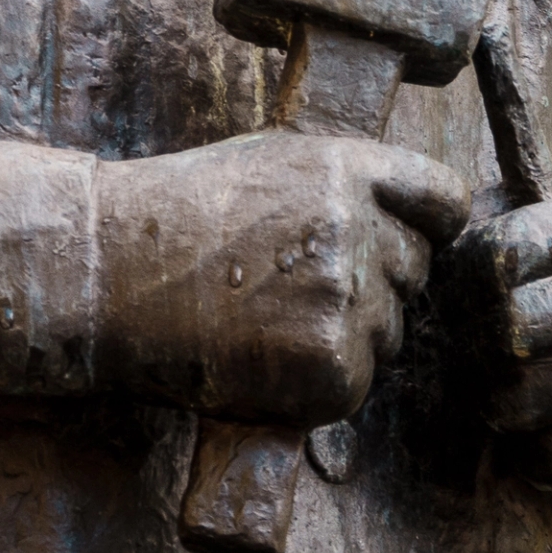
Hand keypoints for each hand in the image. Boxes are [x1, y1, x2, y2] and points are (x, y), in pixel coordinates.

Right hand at [92, 132, 468, 427]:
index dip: (422, 226)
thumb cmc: (178, 220)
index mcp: (349, 167)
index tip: (395, 241)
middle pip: (413, 273)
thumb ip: (345, 187)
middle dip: (369, 286)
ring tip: (262, 322)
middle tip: (286, 289)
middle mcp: (358, 228)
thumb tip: (410, 225)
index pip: (444, 200)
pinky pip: (353, 384)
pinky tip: (259, 360)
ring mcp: (346, 298)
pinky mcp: (329, 365)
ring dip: (340, 338)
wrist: (106, 274)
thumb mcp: (270, 166)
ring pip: (386, 333)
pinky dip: (315, 386)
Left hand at [463, 192, 551, 500]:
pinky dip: (531, 455)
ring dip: (495, 405)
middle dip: (473, 349)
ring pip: (520, 399)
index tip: (466, 297)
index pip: (501, 255)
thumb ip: (504, 222)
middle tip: (472, 356)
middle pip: (507, 330)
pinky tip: (546, 430)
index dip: (464, 282)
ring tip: (502, 393)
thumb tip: (425, 229)